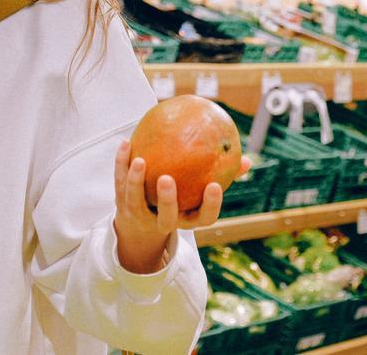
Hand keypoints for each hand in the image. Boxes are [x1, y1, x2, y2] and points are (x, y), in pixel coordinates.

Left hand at [112, 139, 251, 273]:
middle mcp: (164, 221)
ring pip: (136, 201)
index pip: (203, 219)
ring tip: (139, 159)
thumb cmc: (181, 202)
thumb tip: (247, 160)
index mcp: (187, 219)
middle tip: (167, 179)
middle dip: (167, 200)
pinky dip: (121, 163)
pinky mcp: (123, 204)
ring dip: (135, 181)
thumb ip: (222, 177)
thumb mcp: (200, 194)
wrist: (141, 225)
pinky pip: (120, 182)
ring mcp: (141, 215)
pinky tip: (126, 141)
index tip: (214, 186)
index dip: (210, 205)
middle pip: (167, 217)